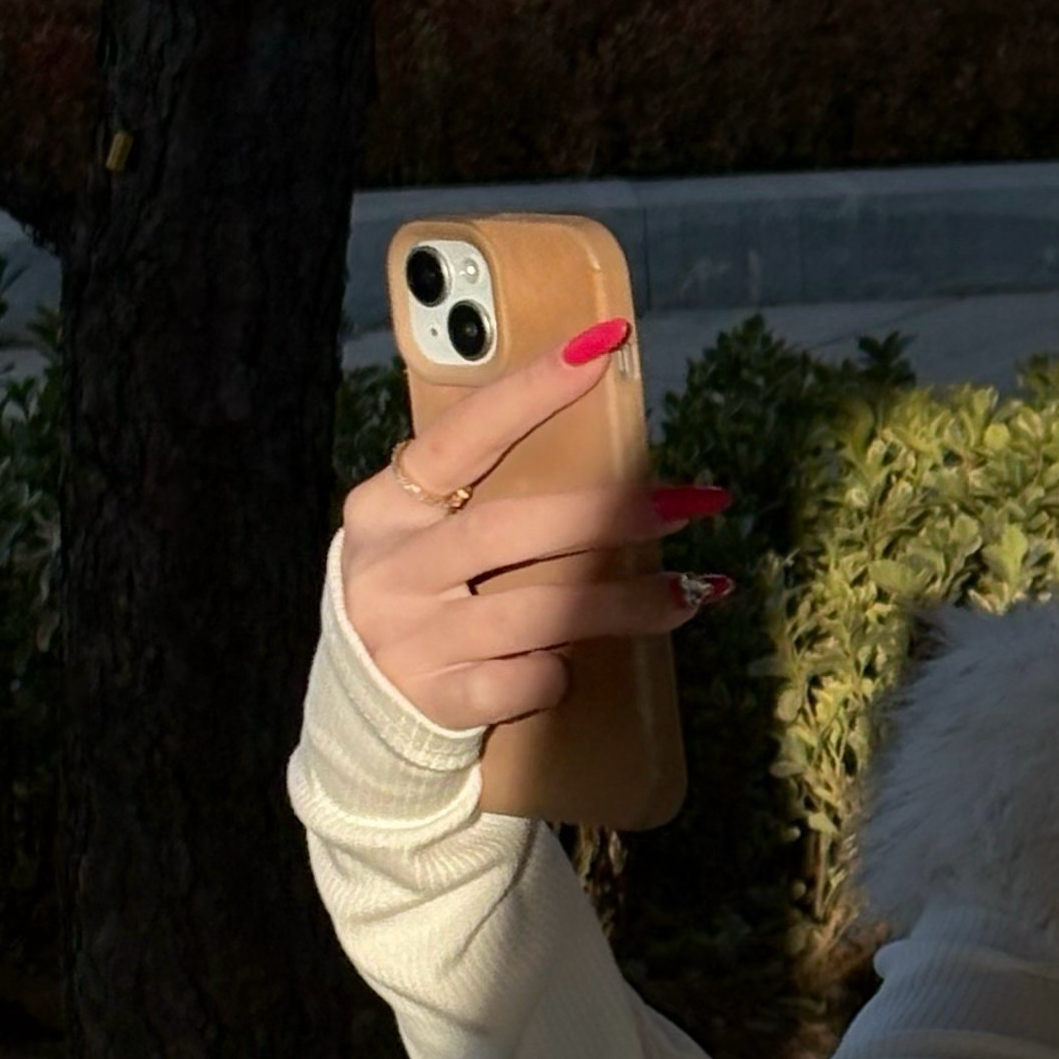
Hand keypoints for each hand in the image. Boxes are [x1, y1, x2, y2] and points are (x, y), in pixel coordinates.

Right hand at [336, 319, 733, 733]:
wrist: (362, 712)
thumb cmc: (422, 596)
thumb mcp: (425, 535)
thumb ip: (481, 495)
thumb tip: (597, 428)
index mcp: (386, 507)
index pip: (464, 435)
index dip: (531, 391)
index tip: (600, 346)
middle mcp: (392, 569)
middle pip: (509, 529)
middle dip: (609, 513)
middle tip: (693, 502)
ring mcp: (411, 640)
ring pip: (536, 611)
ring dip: (626, 601)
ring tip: (696, 589)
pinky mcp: (438, 700)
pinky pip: (525, 680)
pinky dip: (560, 672)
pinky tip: (581, 666)